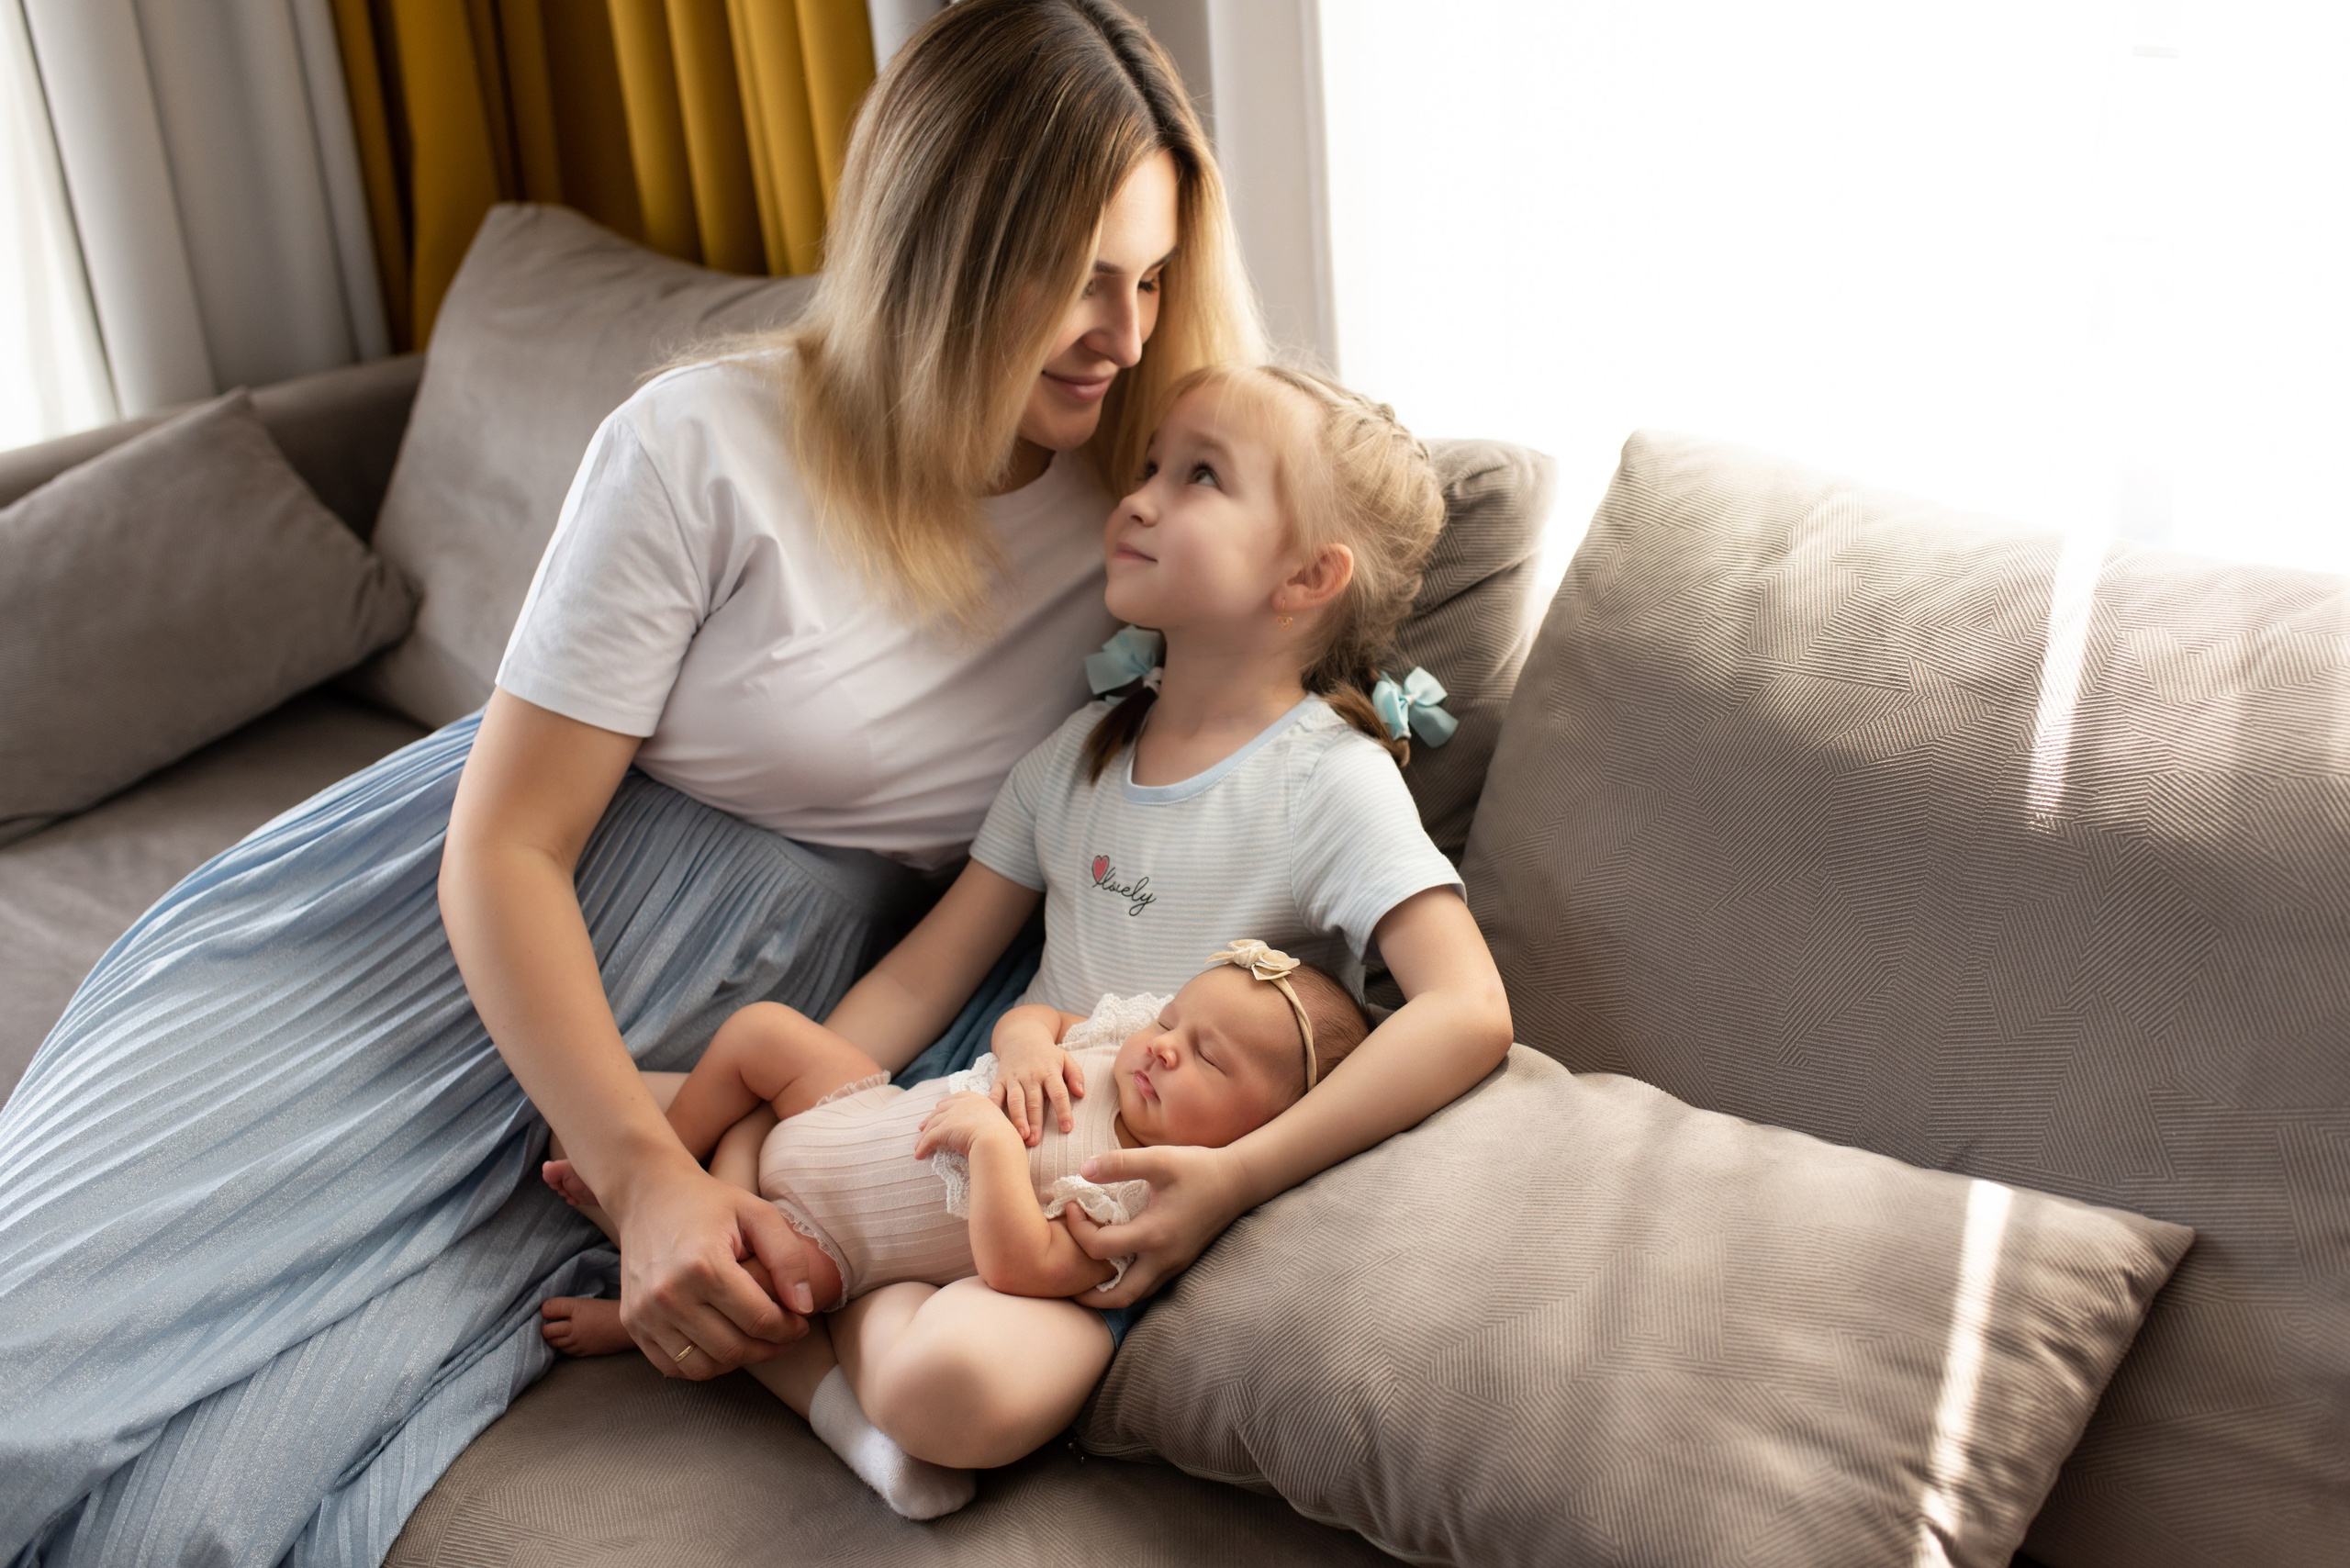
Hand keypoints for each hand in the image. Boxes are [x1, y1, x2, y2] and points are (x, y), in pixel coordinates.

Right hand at [609, 1157, 812, 1379]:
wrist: (648, 1195)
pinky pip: (672, 1366)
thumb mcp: (757, 1214)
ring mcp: (645, 1313)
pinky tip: (722, 1343)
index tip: (800, 1322)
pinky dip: (702, 1365)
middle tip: (785, 1335)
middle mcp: (668, 1295)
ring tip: (756, 1341)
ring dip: (737, 1361)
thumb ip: (788, 1258)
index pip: (759, 1320)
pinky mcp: (632, 1323)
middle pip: (733, 1349)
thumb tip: (804, 1307)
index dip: (788, 1329)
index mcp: (703, 1265)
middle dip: (769, 1348)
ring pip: (704, 1367)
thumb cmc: (709, 1203)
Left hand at [914, 1090, 1019, 1160]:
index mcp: (978, 1100)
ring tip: (918, 1146)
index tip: (938, 1106)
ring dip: (924, 1136)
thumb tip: (985, 1132)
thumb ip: (987, 1123)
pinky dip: (922, 1147)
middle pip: (941, 1110)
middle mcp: (963, 1104)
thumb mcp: (996, 1124)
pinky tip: (919, 1155)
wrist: (998, 1141)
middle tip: (922, 1126)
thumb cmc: (1003, 1138)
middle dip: (930, 1118)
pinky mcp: (944, 1129)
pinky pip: (929, 1139)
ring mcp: (953, 1115)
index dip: (946, 1103)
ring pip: (933, 1125)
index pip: (957, 1098)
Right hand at [988, 1009, 1085, 1145]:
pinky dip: (992, 1107)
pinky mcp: (999, 1079)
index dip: (1063, 1111)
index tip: (1067, 1127)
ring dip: (1017, 1119)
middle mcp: (1031, 1076)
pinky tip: (993, 1122)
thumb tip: (1081, 1093)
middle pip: (1034, 1101)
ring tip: (1020, 1136)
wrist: (1021, 1037)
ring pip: (1015, 1100)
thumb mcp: (1065, 1059)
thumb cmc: (1047, 1055)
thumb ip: (1076, 1075)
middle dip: (1034, 1122)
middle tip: (1035, 1141)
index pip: (1058, 1093)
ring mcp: (1013, 1078)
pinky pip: (995, 1094)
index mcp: (1049, 1072)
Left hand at [1066, 1143, 1253, 1307]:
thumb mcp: (1158, 1159)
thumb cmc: (1197, 1168)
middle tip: (1068, 1280)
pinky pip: (1149, 1286)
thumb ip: (1120, 1163)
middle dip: (1090, 1295)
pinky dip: (1128, 1285)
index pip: (1100, 1247)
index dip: (1078, 1229)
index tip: (1073, 1207)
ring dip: (1109, 1294)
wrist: (1238, 1181)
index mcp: (1154, 1235)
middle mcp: (1164, 1259)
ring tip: (1088, 1280)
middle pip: (1119, 1296)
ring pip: (1136, 1296)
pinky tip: (1116, 1268)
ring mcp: (1174, 1265)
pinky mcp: (1181, 1263)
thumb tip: (1084, 1170)